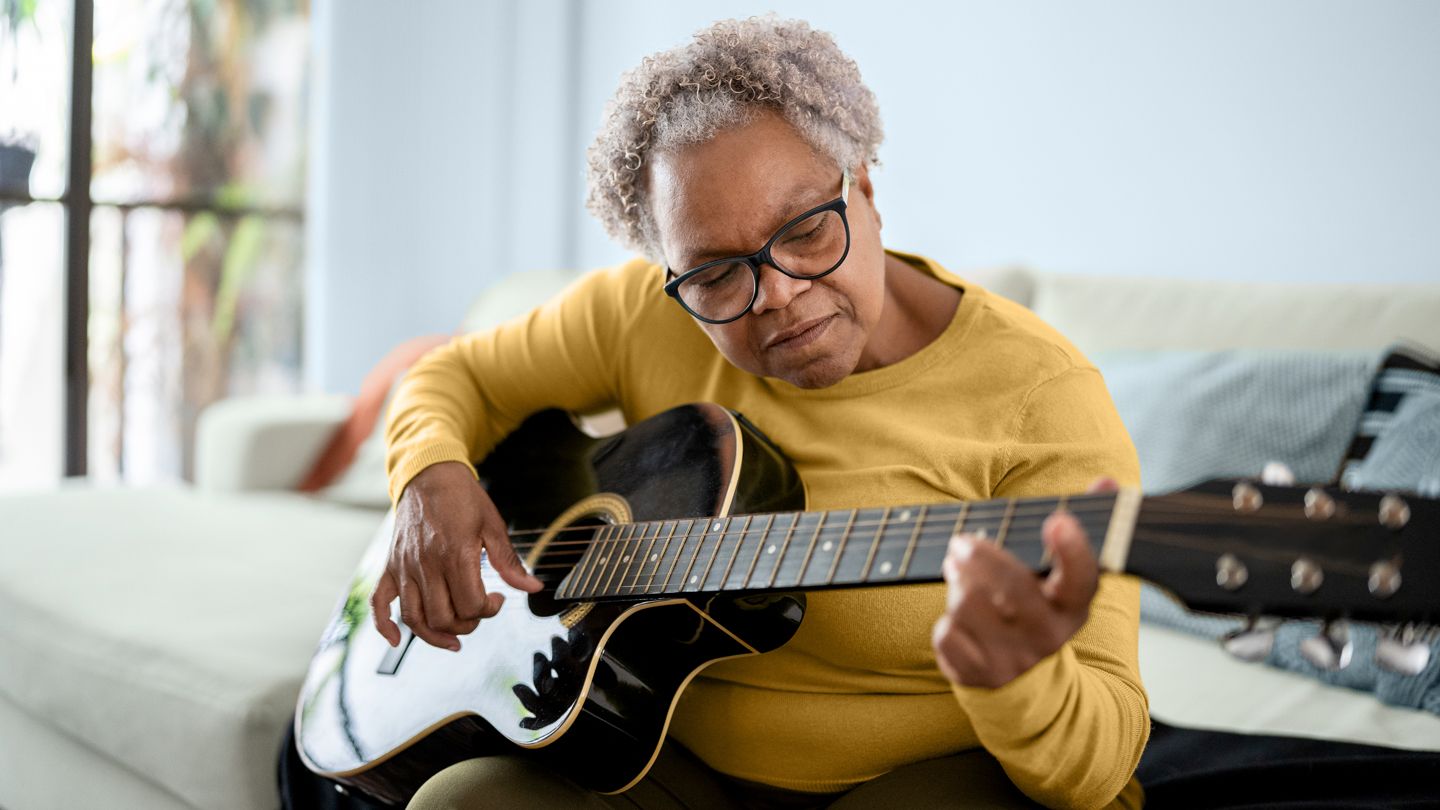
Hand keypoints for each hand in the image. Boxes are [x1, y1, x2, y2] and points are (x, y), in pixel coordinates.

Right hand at [370, 461, 542, 651]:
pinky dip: (384, 625)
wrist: (429, 474)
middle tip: (477, 612)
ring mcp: (404, 567)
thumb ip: (510, 562)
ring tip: (453, 638)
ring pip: (414, 617)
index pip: (470, 604)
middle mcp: (426, 564)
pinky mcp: (390, 565)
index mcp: (455, 554)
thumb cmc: (462, 498)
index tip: (496, 599)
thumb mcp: (493, 526)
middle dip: (466, 624)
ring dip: (434, 635)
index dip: (488, 610)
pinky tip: (394, 639)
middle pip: (443, 616)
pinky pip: (379, 602)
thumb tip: (532, 588)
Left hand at [931, 477, 1118, 688]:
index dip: (1072, 551)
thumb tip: (1107, 482)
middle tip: (961, 543)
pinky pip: (948, 635)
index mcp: (1073, 606)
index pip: (1082, 579)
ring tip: (958, 576)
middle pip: (1012, 588)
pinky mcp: (979, 674)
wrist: (1025, 682)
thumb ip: (1082, 527)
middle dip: (979, 557)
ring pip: (970, 607)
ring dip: (956, 585)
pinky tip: (957, 618)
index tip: (1057, 521)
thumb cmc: (1038, 609)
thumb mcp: (1062, 577)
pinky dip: (946, 622)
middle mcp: (1048, 635)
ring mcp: (1013, 658)